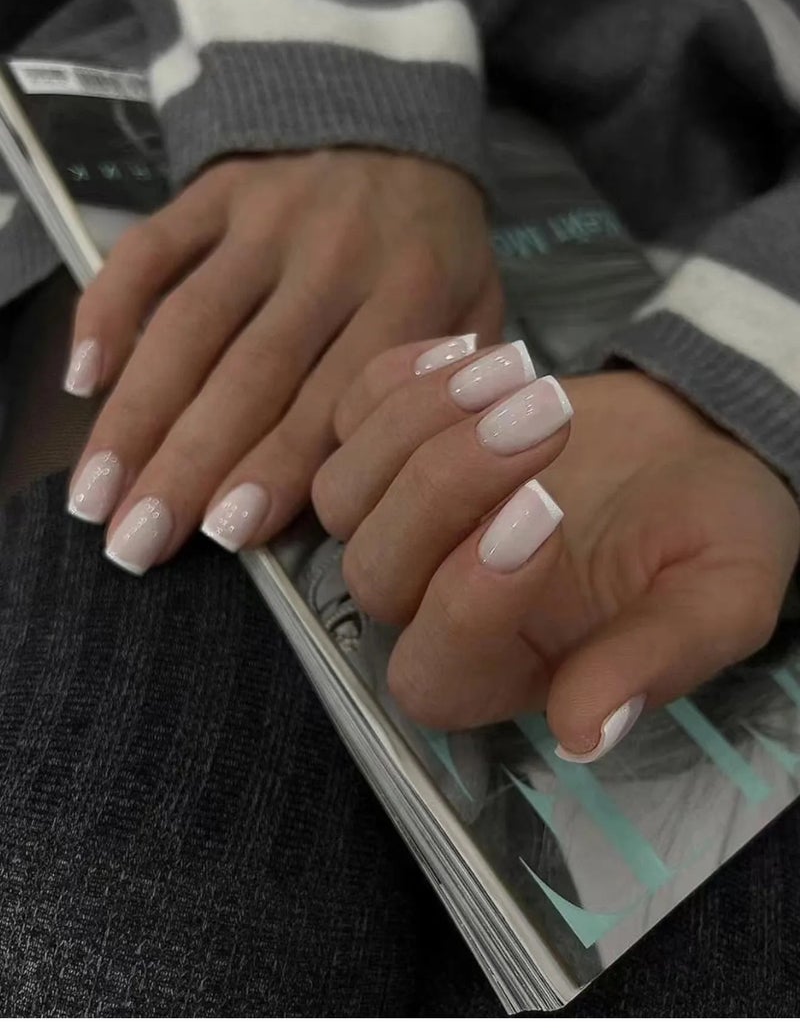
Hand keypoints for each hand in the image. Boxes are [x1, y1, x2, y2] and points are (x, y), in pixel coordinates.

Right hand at [65, 150, 501, 574]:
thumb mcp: (478, 311)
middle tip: (138, 540)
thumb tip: (386, 487)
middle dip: (188, 462)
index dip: (278, 466)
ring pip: (189, 322)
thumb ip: (445, 392)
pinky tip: (83, 378)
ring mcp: (266, 216)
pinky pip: (150, 249)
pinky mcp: (216, 190)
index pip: (335, 394)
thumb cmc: (438, 250)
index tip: (226, 534)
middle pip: (250, 371)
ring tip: (98, 491)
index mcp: (413, 290)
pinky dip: (109, 308)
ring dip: (136, 410)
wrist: (401, 132)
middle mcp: (334, 252)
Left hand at [312, 341, 799, 761]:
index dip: (469, 605)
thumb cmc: (709, 531)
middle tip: (548, 415)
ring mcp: (398, 521)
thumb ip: (656, 661)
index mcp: (504, 668)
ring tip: (519, 371)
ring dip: (418, 424)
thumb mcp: (719, 599)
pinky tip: (475, 351)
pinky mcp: (390, 445)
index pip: (437, 674)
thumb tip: (585, 736)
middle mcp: (431, 605)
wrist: (693, 443)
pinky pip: (348, 415)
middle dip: (449, 488)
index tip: (548, 510)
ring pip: (343, 493)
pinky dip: (395, 379)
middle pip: (376, 575)